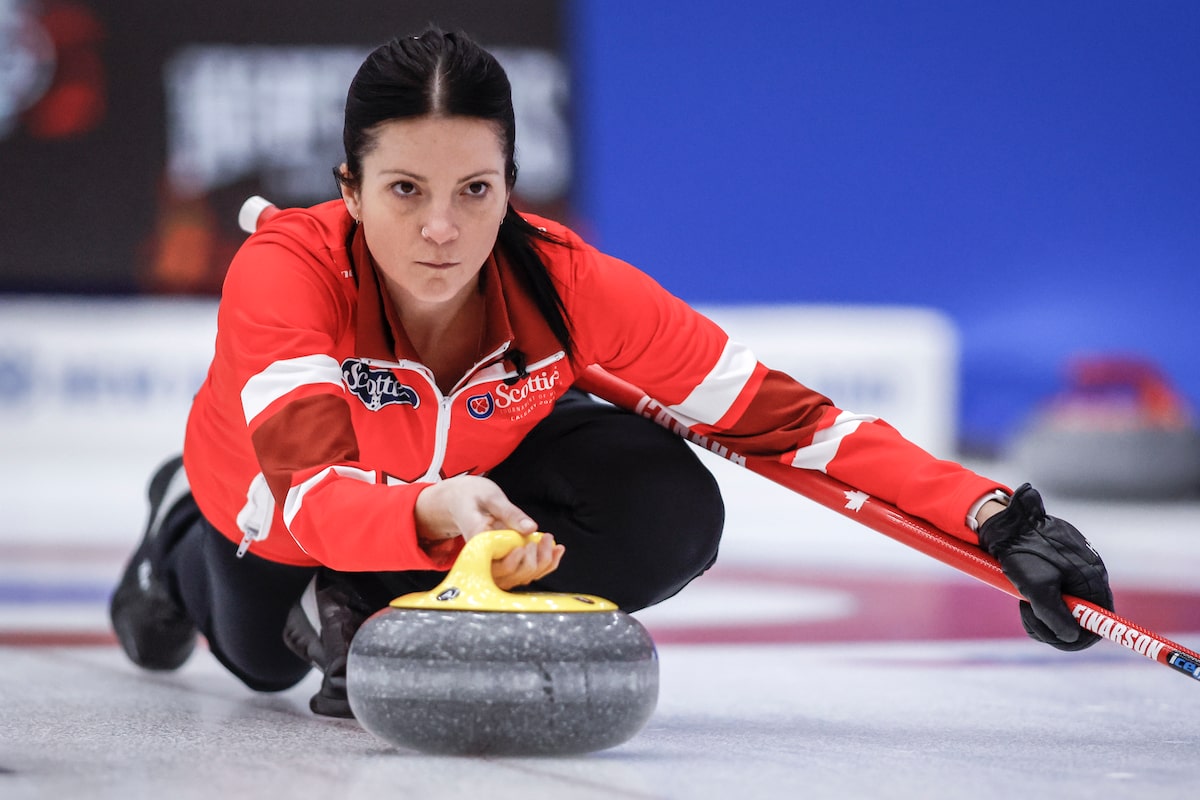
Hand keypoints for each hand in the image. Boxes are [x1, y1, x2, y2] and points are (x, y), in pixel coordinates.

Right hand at [414, 475, 562, 587]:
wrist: (458, 502)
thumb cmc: (472, 497)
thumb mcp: (490, 497)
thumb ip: (510, 513)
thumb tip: (530, 528)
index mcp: (476, 542)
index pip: (494, 563)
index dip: (513, 560)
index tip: (526, 545)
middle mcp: (482, 559)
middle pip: (510, 575)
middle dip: (534, 561)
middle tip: (545, 537)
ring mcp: (492, 564)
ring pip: (519, 578)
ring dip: (542, 564)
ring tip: (552, 542)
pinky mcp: (502, 563)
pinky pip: (523, 573)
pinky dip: (543, 565)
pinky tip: (556, 550)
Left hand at [978, 483, 1113, 650]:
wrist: (1007, 524)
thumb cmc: (1023, 553)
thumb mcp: (1037, 588)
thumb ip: (1055, 616)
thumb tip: (1072, 637)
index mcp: (1092, 580)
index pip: (1101, 620)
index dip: (1082, 636)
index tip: (1057, 637)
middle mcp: (1088, 579)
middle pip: (1080, 620)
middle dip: (1053, 626)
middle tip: (1029, 616)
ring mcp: (1073, 576)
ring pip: (1062, 611)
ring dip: (1041, 616)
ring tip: (1023, 602)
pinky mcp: (1058, 574)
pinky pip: (1053, 599)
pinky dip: (1037, 604)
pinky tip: (1023, 595)